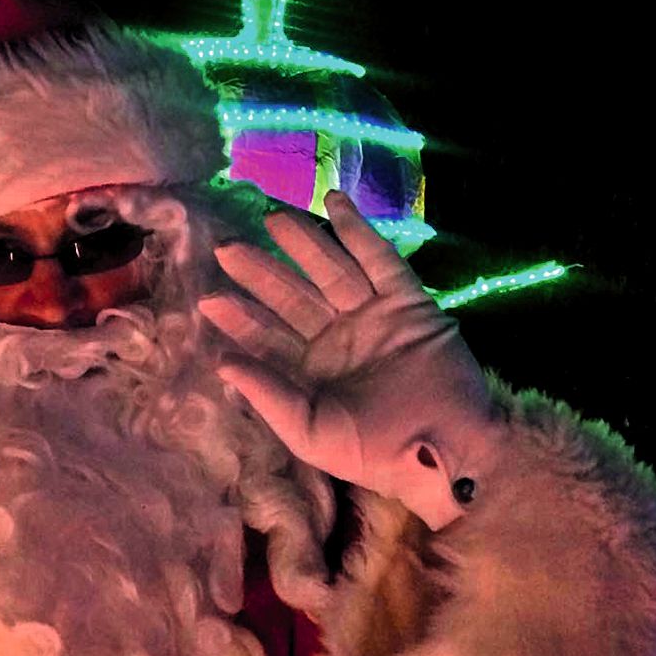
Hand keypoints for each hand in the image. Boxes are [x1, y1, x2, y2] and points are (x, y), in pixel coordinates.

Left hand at [198, 191, 496, 528]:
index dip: (240, 317)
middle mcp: (339, 338)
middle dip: (262, 272)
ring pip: (330, 271)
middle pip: (294, 296)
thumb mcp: (310, 431)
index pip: (269, 336)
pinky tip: (334, 202)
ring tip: (272, 218)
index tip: (208, 298)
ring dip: (303, 244)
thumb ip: (268, 394)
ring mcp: (373, 317)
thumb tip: (221, 363)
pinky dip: (358, 231)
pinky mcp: (408, 302)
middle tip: (226, 247)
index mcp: (314, 371)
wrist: (447, 450)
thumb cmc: (375, 453)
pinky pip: (380, 260)